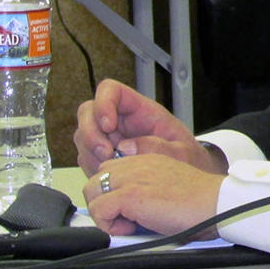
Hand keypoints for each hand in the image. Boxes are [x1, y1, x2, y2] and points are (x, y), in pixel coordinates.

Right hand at [74, 79, 224, 175]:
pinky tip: (109, 176)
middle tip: (106, 154)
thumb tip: (127, 148)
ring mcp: (108, 137)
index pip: (111, 90)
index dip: (103, 103)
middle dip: (91, 133)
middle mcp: (120, 120)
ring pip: (82, 135)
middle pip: (88, 112)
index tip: (109, 125)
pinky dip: (92, 167)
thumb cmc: (187, 159)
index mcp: (140, 110)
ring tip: (112, 168)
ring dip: (90, 153)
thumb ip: (160, 148)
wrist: (186, 178)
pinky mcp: (102, 156)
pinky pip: (86, 157)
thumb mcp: (182, 153)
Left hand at [82, 154, 222, 237]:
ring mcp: (130, 178)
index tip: (129, 209)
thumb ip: (146, 186)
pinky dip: (109, 226)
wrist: (215, 204)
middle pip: (95, 181)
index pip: (110, 170)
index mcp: (146, 159)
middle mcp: (135, 164)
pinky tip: (132, 228)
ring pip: (91, 193)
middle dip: (103, 202)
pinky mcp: (129, 195)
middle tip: (126, 218)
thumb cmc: (200, 201)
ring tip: (129, 223)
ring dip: (104, 213)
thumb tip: (127, 207)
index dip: (112, 192)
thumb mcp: (168, 183)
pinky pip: (99, 211)